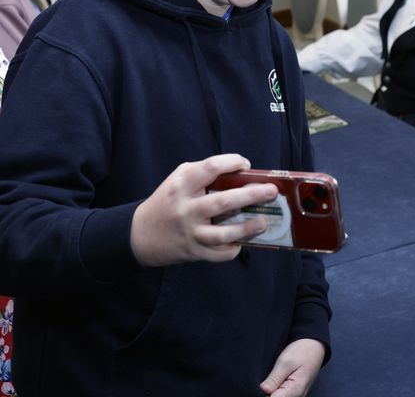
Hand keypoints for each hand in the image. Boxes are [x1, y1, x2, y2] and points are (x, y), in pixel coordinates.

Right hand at [130, 154, 278, 266]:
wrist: (140, 234)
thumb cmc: (168, 201)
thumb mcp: (178, 180)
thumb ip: (204, 173)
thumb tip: (241, 172)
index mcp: (182, 185)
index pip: (210, 168)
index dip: (231, 162)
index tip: (246, 165)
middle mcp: (186, 209)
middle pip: (223, 202)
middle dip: (252, 196)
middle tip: (272, 191)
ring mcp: (190, 233)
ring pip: (223, 233)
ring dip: (248, 228)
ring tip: (264, 221)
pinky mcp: (194, 252)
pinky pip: (219, 253)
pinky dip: (233, 248)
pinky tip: (245, 241)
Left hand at [260, 338, 325, 395]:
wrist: (315, 346)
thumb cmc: (302, 352)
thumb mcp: (285, 362)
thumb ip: (274, 379)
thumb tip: (263, 391)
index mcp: (295, 390)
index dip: (265, 393)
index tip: (264, 384)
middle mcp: (298, 396)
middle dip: (269, 392)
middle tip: (271, 378)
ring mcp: (298, 395)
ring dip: (274, 390)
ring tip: (276, 377)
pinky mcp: (296, 393)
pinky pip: (284, 395)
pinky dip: (278, 390)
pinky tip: (279, 380)